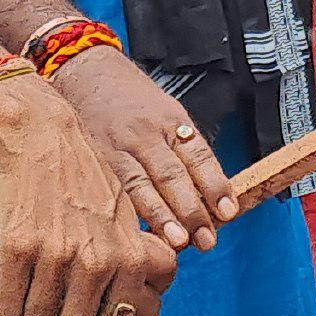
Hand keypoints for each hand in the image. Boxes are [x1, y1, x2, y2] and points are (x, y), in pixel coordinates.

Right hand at [0, 69, 179, 315]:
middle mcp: (98, 260)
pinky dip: (6, 302)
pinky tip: (10, 286)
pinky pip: (8, 303)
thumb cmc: (84, 183)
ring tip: (30, 302)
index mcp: (130, 257)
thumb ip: (129, 271)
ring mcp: (57, 254)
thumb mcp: (124, 221)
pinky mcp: (17, 246)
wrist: (41, 136)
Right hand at [49, 41, 237, 252]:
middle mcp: (145, 133)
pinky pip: (113, 190)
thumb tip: (208, 195)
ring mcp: (117, 147)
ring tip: (177, 242)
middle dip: (192, 210)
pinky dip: (126, 215)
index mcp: (170, 120)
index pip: (198, 155)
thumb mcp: (166, 111)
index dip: (215, 184)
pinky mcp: (94, 160)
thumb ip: (183, 148)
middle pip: (172, 174)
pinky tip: (135, 235)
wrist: (86, 73)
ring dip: (161, 217)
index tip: (228, 212)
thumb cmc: (132, 100)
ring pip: (141, 186)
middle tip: (207, 239)